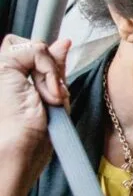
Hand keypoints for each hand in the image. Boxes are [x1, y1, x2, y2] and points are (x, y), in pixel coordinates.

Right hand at [0, 36, 70, 195]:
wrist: (19, 152)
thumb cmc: (33, 139)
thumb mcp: (52, 99)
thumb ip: (53, 71)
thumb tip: (63, 42)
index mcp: (11, 82)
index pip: (31, 56)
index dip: (47, 66)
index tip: (55, 89)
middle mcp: (3, 74)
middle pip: (32, 50)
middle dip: (49, 70)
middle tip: (52, 97)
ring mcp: (1, 69)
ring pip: (33, 47)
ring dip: (49, 73)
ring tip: (49, 99)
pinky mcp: (2, 66)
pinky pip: (36, 49)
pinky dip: (49, 69)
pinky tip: (48, 93)